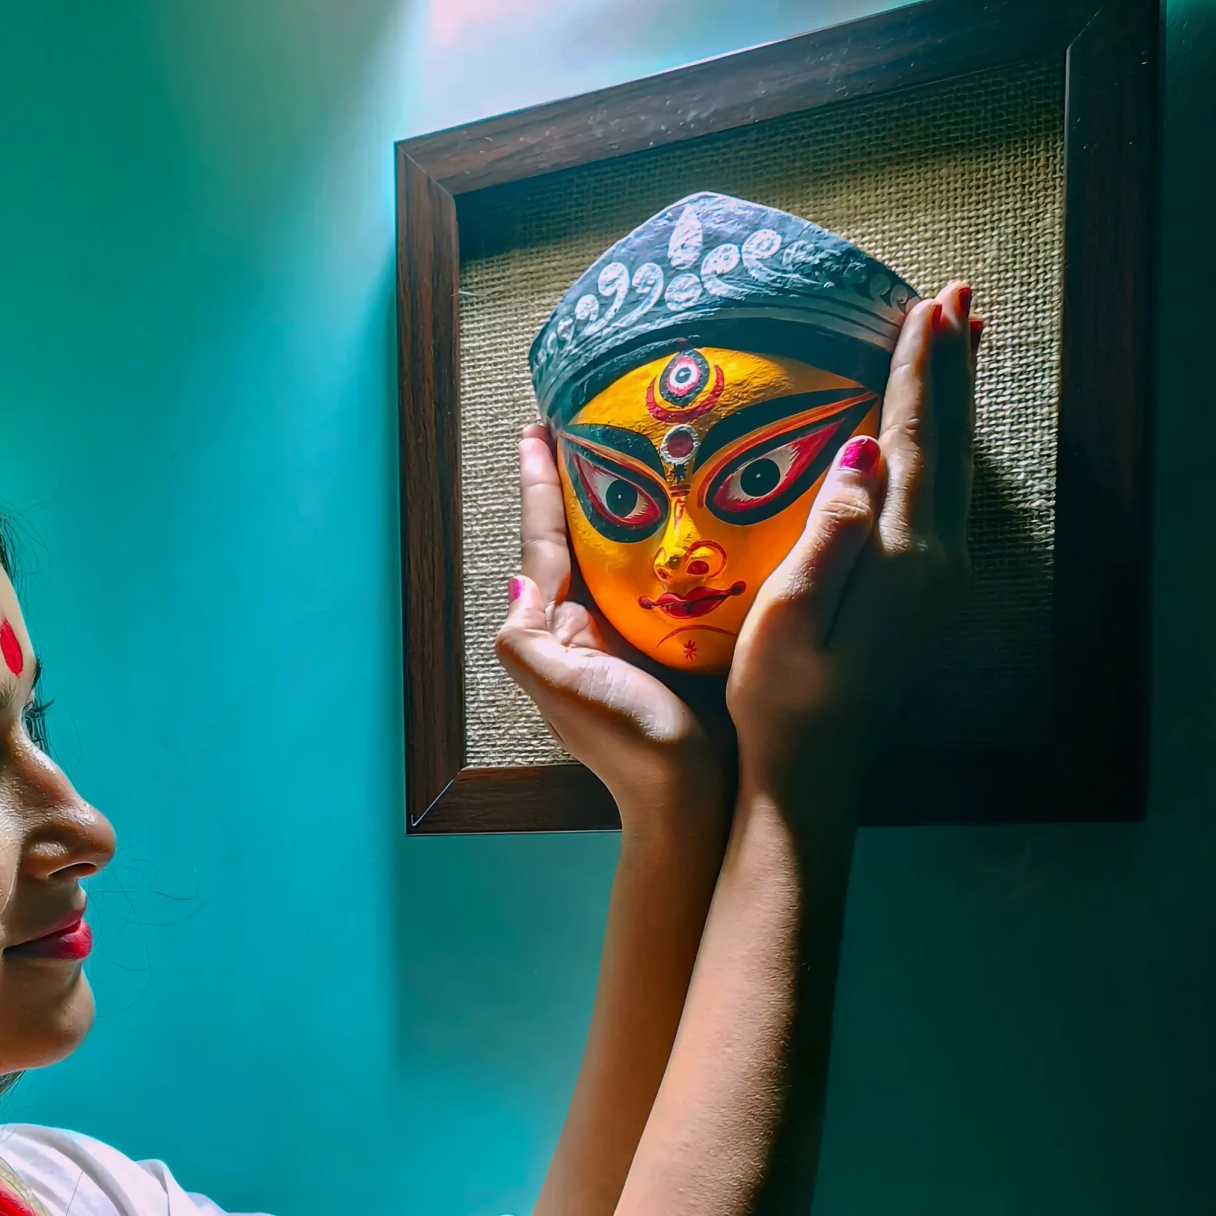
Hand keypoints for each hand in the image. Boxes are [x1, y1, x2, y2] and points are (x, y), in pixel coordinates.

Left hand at [494, 422, 719, 828]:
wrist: (692, 793)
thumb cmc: (625, 742)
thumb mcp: (558, 689)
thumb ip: (526, 637)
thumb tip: (517, 579)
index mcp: (560, 627)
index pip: (544, 541)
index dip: (541, 486)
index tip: (536, 431)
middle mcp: (592, 622)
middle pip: (585, 537)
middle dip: (586, 483)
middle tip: (594, 422)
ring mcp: (638, 628)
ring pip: (631, 550)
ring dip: (632, 503)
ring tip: (642, 445)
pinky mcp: (683, 635)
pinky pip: (675, 574)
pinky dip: (678, 539)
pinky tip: (697, 506)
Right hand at [725, 281, 976, 822]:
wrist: (810, 775)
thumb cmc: (782, 701)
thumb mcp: (790, 615)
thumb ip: (830, 532)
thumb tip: (860, 452)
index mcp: (898, 558)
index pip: (907, 441)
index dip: (915, 372)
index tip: (924, 309)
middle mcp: (929, 562)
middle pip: (944, 444)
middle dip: (948, 369)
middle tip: (958, 300)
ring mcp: (931, 583)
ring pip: (948, 470)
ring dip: (949, 405)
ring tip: (956, 348)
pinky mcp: (919, 602)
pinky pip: (937, 498)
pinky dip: (938, 450)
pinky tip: (927, 443)